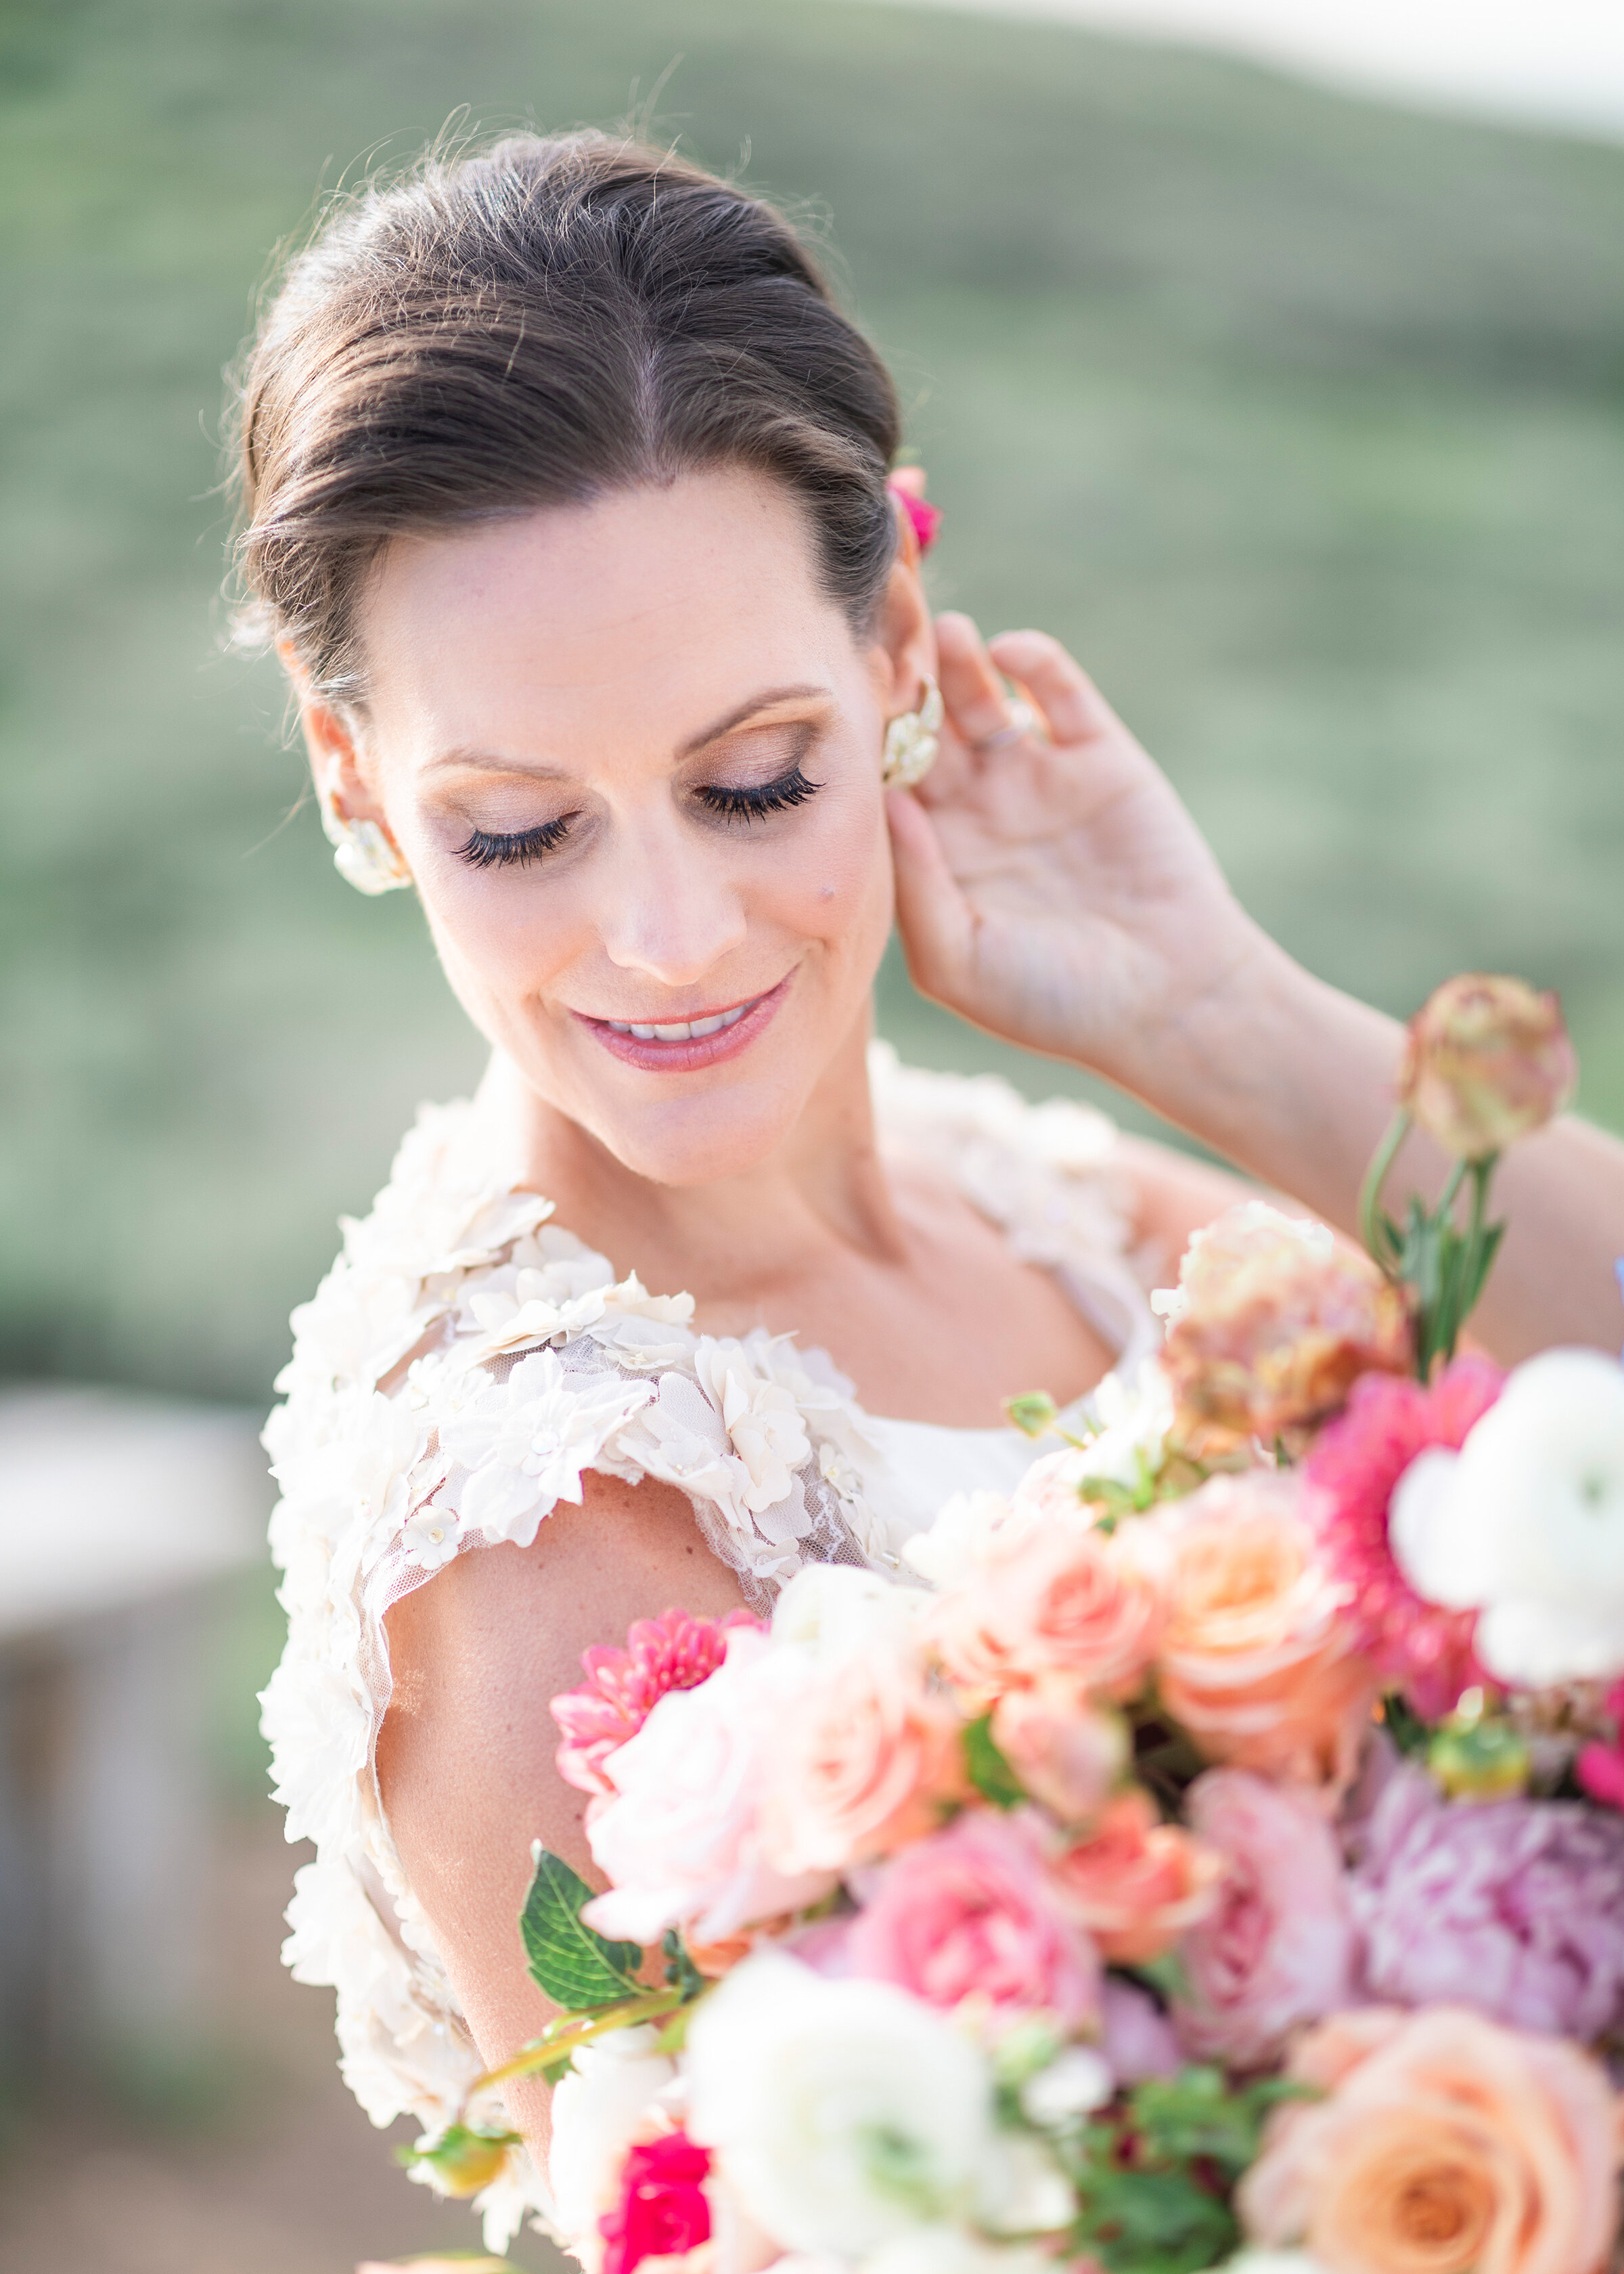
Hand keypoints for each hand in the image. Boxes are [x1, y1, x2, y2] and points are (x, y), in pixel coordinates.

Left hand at [887, 614, 1264, 1094]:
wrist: (1167, 1002)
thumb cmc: (1052, 1003)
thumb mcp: (959, 961)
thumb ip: (917, 886)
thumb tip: (885, 801)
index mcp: (934, 856)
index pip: (881, 783)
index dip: (860, 747)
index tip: (834, 708)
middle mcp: (978, 809)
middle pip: (921, 730)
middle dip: (900, 690)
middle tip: (879, 648)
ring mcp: (1037, 778)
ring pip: (980, 700)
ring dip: (956, 663)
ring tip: (942, 633)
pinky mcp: (1099, 756)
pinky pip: (1058, 692)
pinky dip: (1033, 661)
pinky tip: (1007, 652)